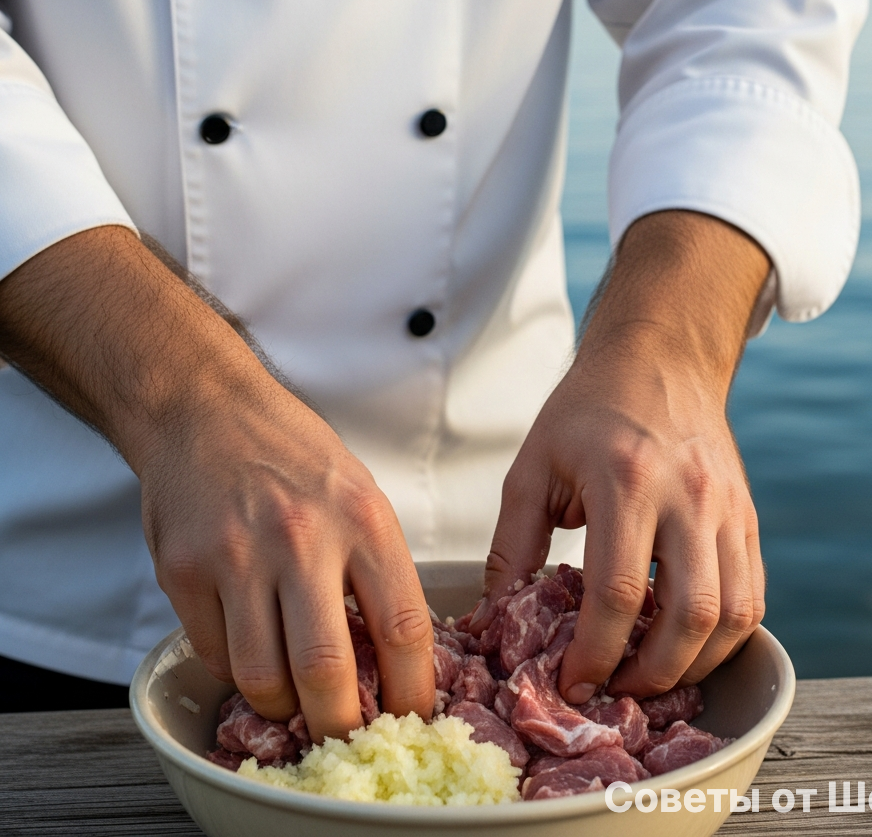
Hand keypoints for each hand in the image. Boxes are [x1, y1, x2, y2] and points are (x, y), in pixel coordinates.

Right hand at [140, 374, 435, 741]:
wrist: (205, 410)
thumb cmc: (292, 454)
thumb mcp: (359, 493)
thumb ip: (376, 568)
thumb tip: (393, 657)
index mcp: (363, 518)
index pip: (403, 627)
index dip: (413, 691)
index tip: (411, 717)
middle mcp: (302, 538)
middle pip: (328, 671)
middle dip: (341, 725)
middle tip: (346, 735)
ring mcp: (237, 556)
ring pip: (264, 679)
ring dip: (285, 707)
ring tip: (295, 698)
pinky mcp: (184, 572)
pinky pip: (217, 656)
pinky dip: (239, 672)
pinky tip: (252, 649)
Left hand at [481, 211, 768, 701]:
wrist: (658, 361)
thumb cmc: (587, 411)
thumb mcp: (534, 466)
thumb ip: (512, 544)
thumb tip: (498, 617)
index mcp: (627, 480)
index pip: (618, 593)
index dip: (594, 654)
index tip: (572, 681)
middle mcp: (689, 496)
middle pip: (690, 616)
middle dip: (650, 674)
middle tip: (613, 688)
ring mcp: (728, 508)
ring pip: (734, 616)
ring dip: (694, 664)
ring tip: (650, 674)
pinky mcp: (748, 517)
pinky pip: (753, 595)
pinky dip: (724, 636)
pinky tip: (687, 643)